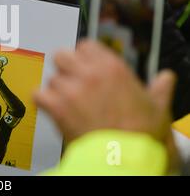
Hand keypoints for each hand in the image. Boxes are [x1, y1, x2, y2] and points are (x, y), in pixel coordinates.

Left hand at [34, 40, 175, 143]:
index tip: (86, 67)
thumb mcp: (157, 108)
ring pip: (51, 78)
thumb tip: (166, 79)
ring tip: (67, 104)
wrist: (122, 158)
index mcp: (111, 67)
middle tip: (72, 82)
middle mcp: (88, 73)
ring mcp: (70, 88)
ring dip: (56, 90)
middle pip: (62, 55)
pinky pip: (38, 94)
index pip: (86, 46)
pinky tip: (52, 109)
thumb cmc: (140, 135)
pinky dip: (42, 102)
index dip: (84, 57)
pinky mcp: (56, 105)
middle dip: (65, 68)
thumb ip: (159, 89)